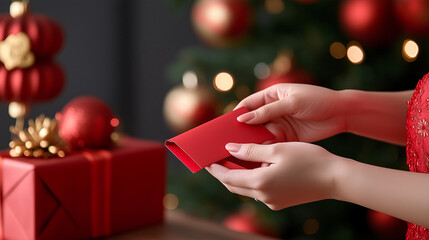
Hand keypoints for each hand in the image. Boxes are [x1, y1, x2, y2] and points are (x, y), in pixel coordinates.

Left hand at [206, 142, 342, 209]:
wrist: (335, 178)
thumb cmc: (308, 159)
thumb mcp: (276, 150)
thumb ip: (250, 151)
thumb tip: (230, 148)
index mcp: (260, 183)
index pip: (227, 178)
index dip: (215, 169)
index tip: (206, 160)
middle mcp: (263, 196)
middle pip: (234, 185)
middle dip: (223, 173)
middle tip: (215, 159)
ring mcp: (272, 201)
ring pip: (246, 188)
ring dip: (237, 175)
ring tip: (232, 159)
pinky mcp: (280, 201)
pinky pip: (258, 190)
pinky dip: (251, 179)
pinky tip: (252, 166)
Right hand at [235, 83, 345, 142]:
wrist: (342, 114)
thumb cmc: (318, 100)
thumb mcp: (292, 102)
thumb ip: (268, 111)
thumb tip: (243, 118)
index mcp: (271, 95)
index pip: (248, 104)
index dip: (236, 115)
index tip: (224, 126)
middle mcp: (272, 110)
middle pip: (251, 122)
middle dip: (241, 132)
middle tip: (227, 143)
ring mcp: (279, 124)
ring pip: (260, 135)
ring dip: (251, 143)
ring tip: (238, 153)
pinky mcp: (287, 137)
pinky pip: (271, 144)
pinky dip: (264, 150)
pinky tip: (256, 158)